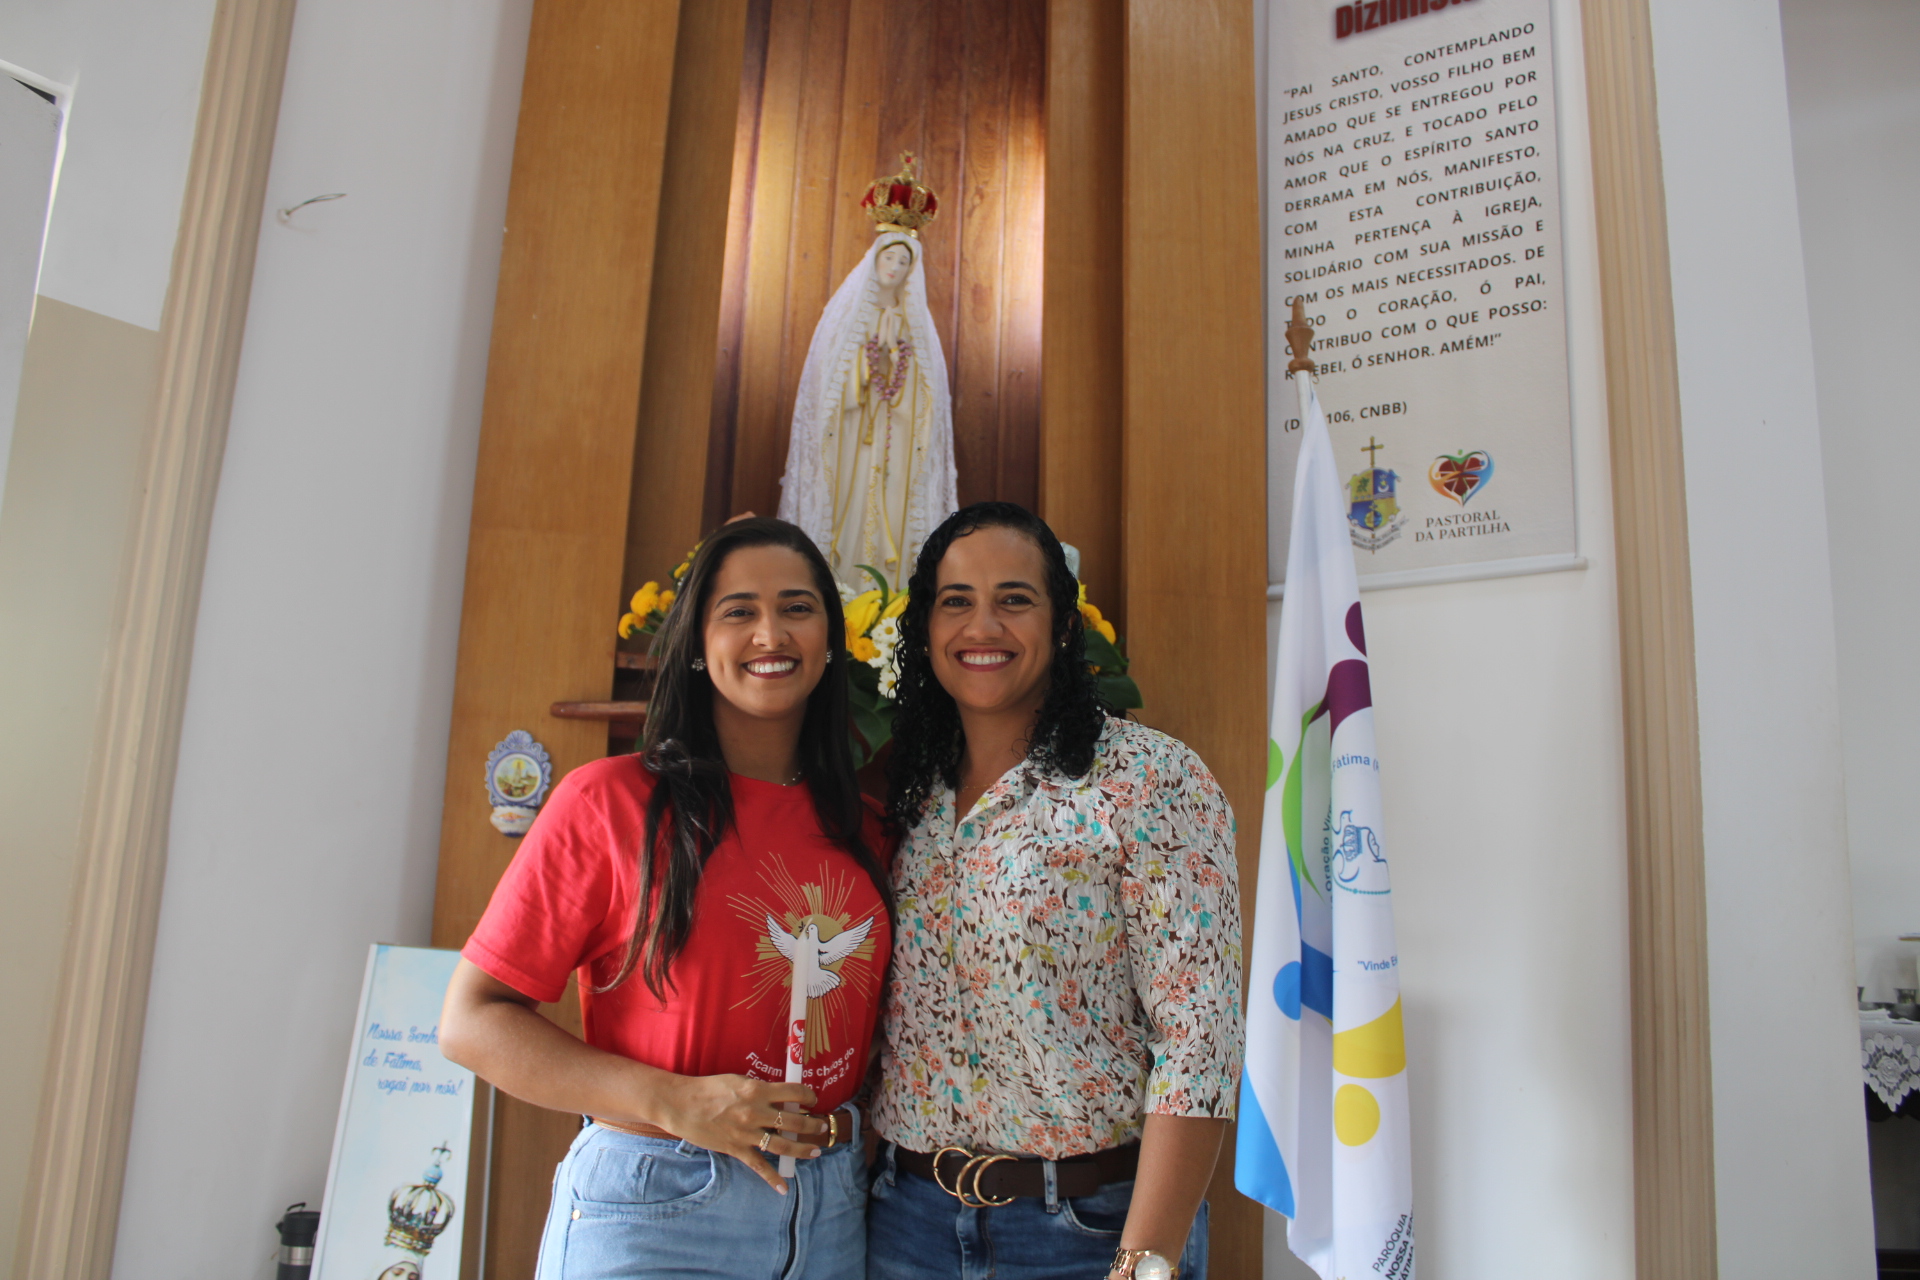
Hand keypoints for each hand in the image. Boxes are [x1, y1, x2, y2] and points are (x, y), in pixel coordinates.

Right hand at [649, 1073, 823, 1192]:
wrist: (682, 1105)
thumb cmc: (709, 1089)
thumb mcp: (738, 1081)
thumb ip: (759, 1089)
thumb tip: (780, 1097)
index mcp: (757, 1090)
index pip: (793, 1092)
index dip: (808, 1096)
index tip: (812, 1099)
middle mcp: (755, 1112)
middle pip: (794, 1121)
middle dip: (812, 1125)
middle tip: (820, 1126)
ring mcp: (746, 1133)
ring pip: (782, 1145)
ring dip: (802, 1149)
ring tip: (814, 1151)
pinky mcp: (736, 1149)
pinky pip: (759, 1166)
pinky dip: (772, 1178)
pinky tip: (784, 1188)